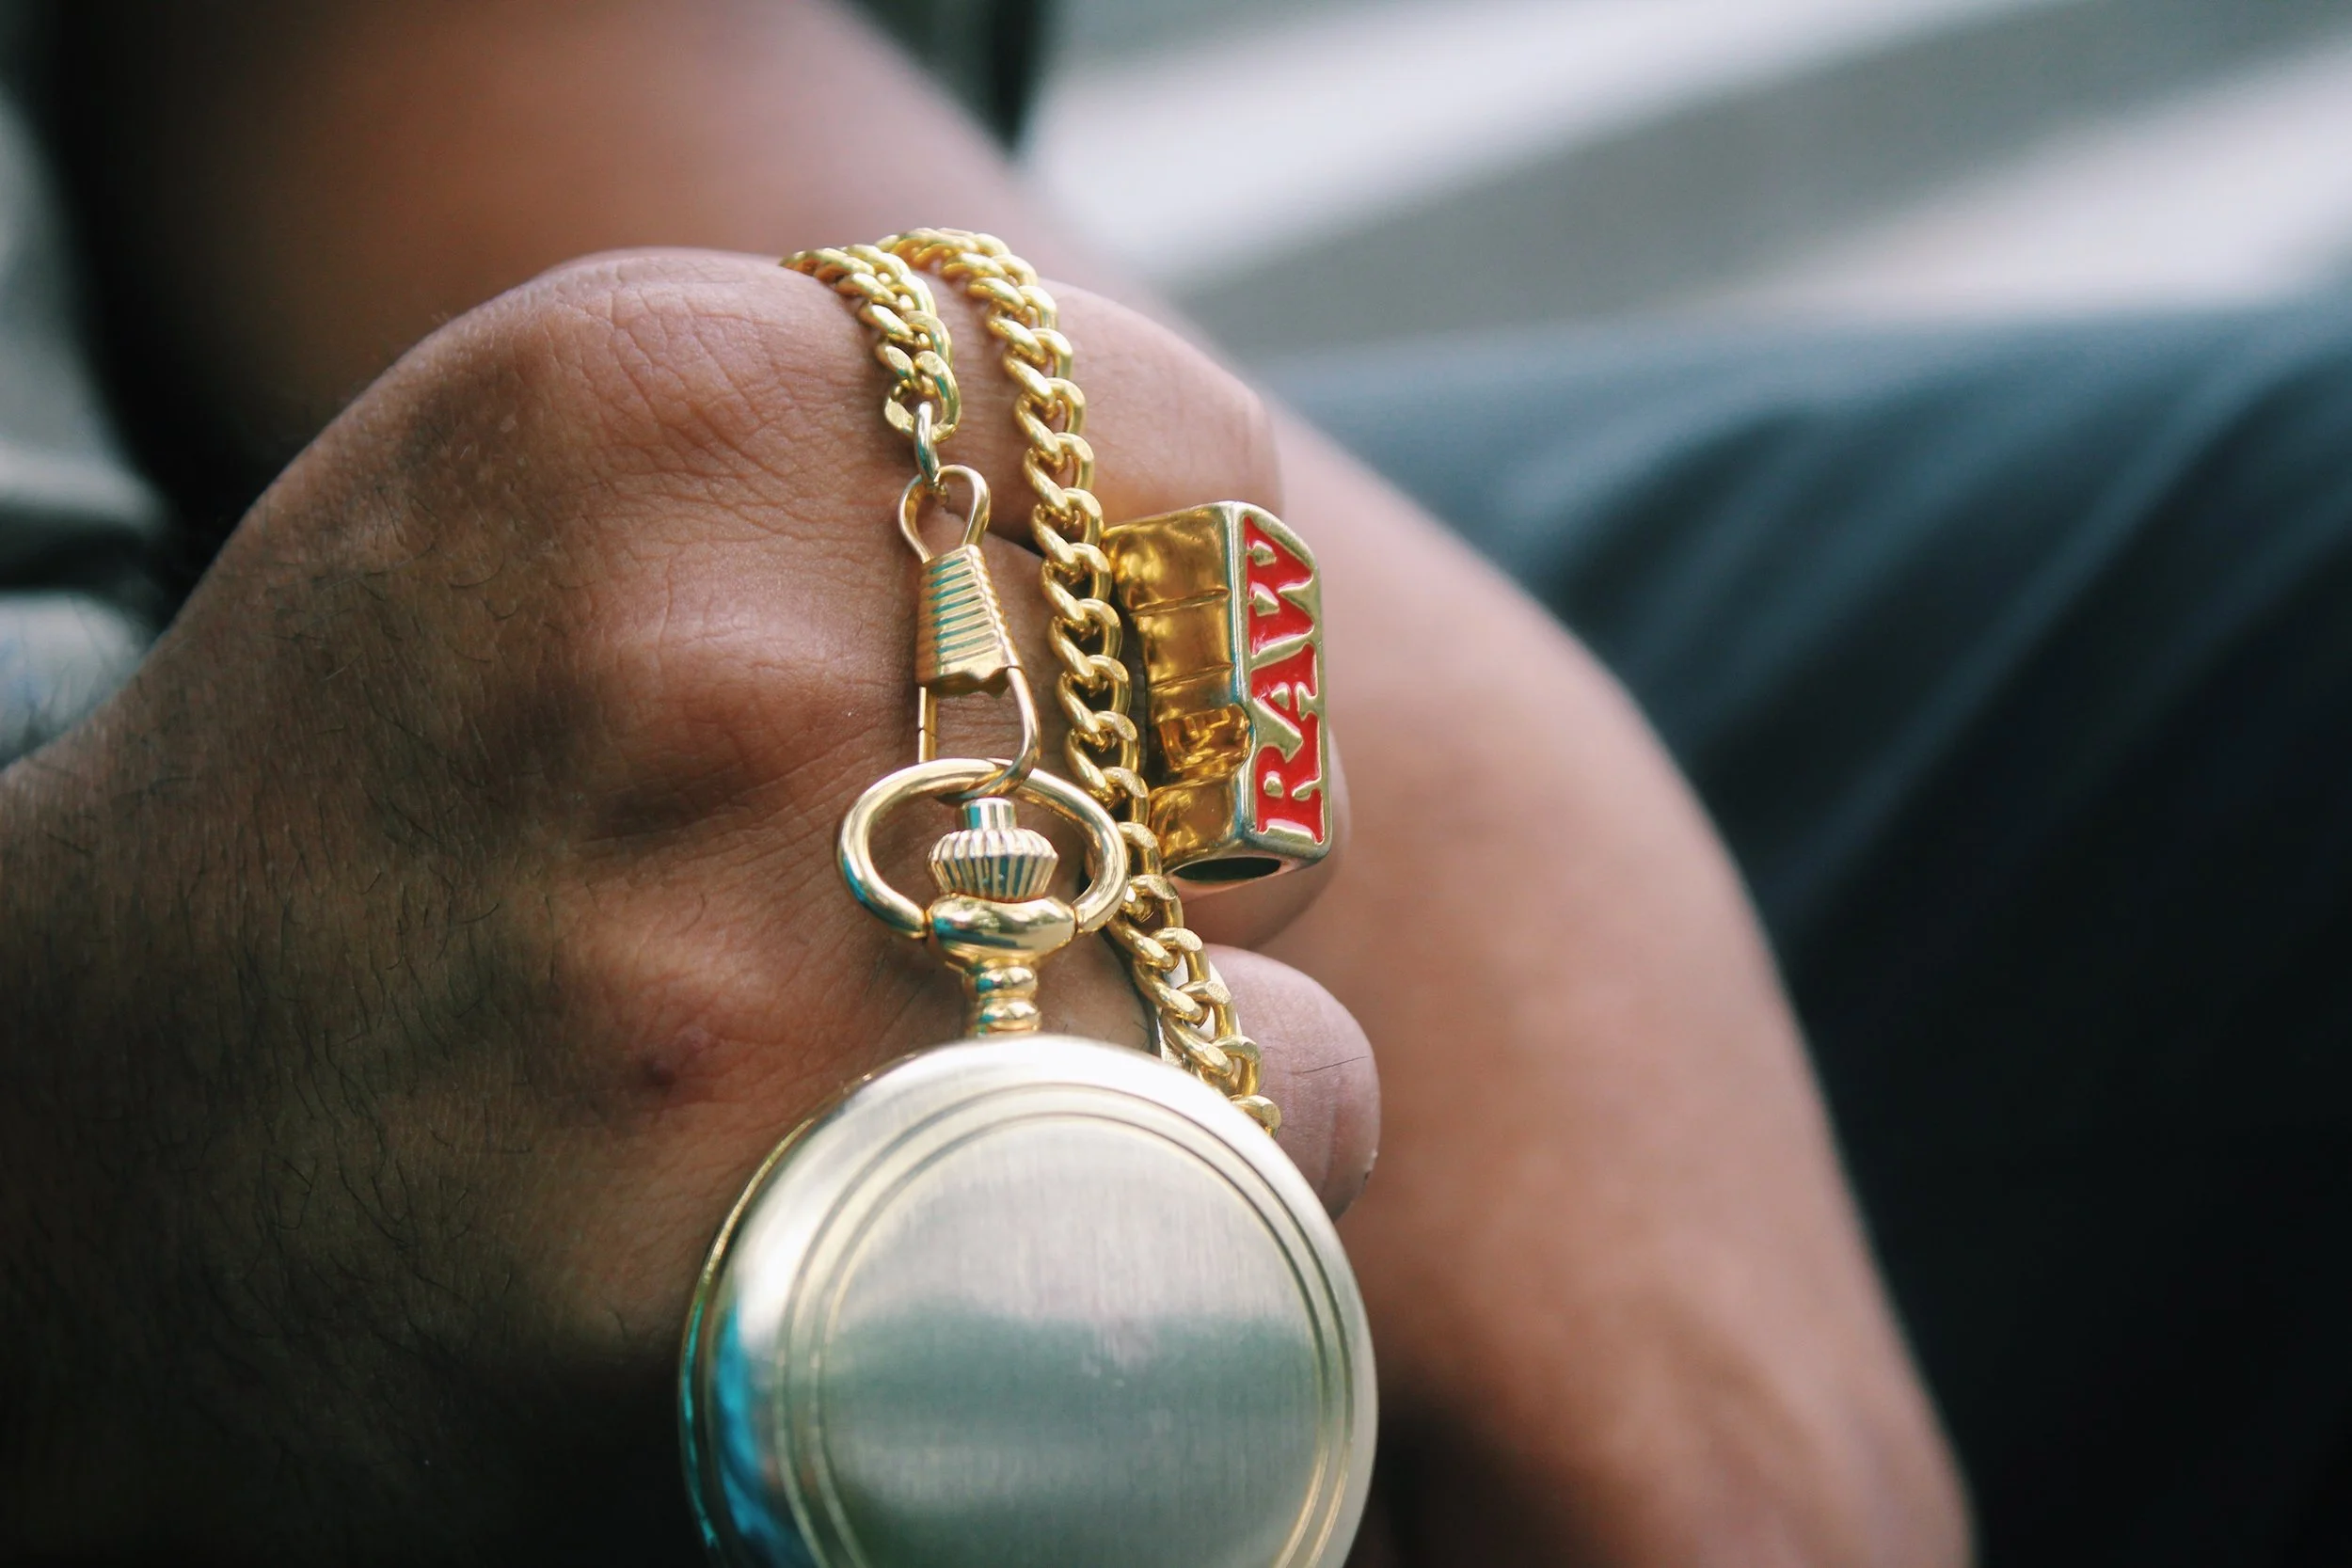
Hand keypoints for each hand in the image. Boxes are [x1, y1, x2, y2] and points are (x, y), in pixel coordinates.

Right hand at [0, 251, 1377, 1563]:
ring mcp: (755, 981)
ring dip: (1180, 1012)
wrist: (98, 1176)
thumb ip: (862, 461)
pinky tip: (992, 1205)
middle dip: (1180, 811)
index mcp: (654, 410)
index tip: (1119, 682)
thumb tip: (1184, 556)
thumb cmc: (386, 824)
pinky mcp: (789, 1266)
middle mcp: (716, 665)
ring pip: (1262, 965)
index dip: (1189, 599)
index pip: (1183, 454)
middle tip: (997, 892)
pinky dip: (1197, 1197)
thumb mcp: (558, 507)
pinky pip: (1236, 1181)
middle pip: (1233, 716)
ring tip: (948, 1062)